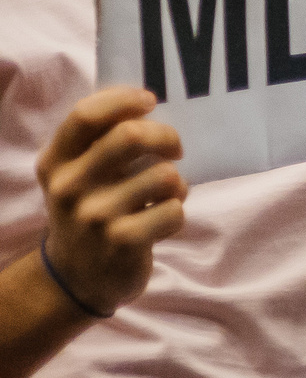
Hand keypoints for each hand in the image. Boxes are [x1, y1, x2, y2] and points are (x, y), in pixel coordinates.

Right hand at [36, 88, 186, 318]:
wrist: (74, 278)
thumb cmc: (89, 212)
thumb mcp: (76, 177)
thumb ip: (99, 142)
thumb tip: (147, 105)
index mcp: (56, 162)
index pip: (86, 115)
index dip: (124, 99)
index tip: (149, 101)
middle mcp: (69, 186)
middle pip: (131, 136)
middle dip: (166, 136)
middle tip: (175, 149)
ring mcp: (95, 216)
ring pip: (164, 175)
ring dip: (176, 183)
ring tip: (165, 195)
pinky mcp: (122, 241)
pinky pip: (174, 211)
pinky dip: (177, 212)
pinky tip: (161, 219)